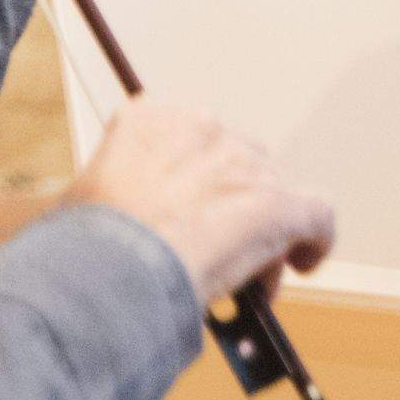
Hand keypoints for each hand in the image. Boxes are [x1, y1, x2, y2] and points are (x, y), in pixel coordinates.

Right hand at [69, 96, 335, 303]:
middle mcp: (203, 130)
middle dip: (229, 207)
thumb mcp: (87, 204)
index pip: (187, 141)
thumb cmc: (85, 247)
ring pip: (269, 193)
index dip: (192, 182)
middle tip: (216, 253)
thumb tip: (131, 230)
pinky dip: (313, 239)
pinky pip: (315, 215)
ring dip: (261, 233)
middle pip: (234, 165)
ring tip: (247, 279)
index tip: (184, 210)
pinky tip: (306, 262)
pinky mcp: (277, 205)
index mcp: (151, 120)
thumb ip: (119, 199)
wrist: (111, 269)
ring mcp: (243, 165)